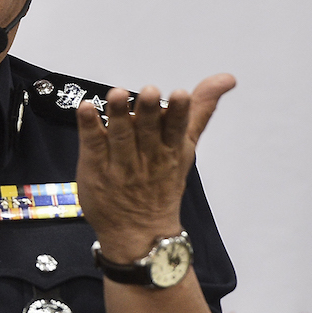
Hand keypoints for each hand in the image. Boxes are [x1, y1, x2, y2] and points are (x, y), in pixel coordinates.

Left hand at [75, 74, 234, 261]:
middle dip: (149, 112)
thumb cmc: (163, 183)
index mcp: (171, 150)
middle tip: (150, 91)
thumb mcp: (186, 147)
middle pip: (148, 131)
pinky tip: (85, 108)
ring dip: (118, 115)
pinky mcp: (95, 167)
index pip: (176, 129)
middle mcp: (147, 157)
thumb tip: (226, 79)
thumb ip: (200, 110)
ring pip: (120, 137)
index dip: (178, 112)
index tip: (180, 94)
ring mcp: (120, 164)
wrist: (140, 233)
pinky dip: (88, 126)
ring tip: (116, 94)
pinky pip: (91, 145)